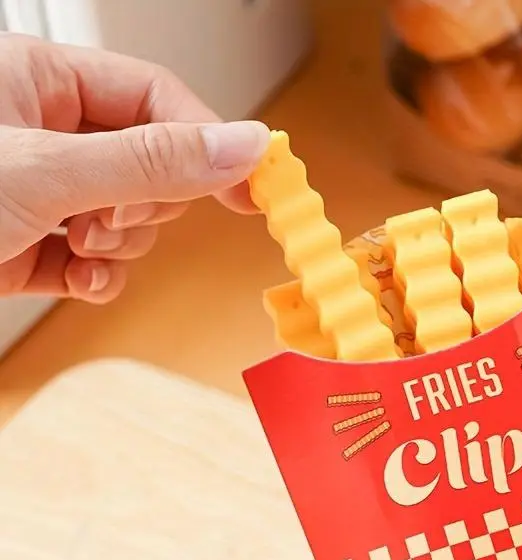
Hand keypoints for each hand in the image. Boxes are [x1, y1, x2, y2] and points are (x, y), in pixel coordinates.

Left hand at [0, 33, 269, 302]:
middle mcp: (44, 135)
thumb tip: (239, 146)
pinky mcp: (34, 247)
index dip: (206, 139)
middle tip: (118, 213)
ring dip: (118, 245)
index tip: (251, 181)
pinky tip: (77, 279)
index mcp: (38, 82)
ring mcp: (41, 194)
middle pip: (151, 165)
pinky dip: (97, 279)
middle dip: (144, 205)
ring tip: (80, 246)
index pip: (154, 97)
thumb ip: (150, 161)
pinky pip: (97, 263)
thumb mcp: (48, 171)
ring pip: (130, 220)